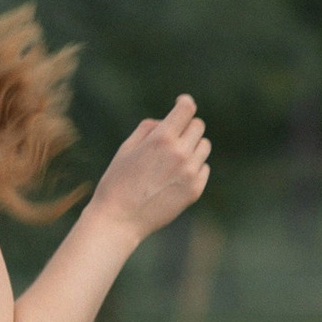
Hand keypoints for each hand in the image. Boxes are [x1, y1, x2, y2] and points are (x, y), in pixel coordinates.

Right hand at [89, 93, 209, 239]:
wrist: (120, 219)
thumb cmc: (117, 181)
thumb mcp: (126, 148)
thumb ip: (149, 128)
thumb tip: (167, 121)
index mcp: (161, 138)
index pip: (186, 108)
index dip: (184, 102)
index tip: (181, 104)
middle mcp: (180, 153)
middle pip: (198, 126)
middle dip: (186, 127)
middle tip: (172, 138)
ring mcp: (190, 172)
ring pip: (204, 146)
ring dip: (192, 147)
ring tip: (173, 160)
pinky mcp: (195, 190)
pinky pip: (204, 168)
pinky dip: (194, 168)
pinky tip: (175, 177)